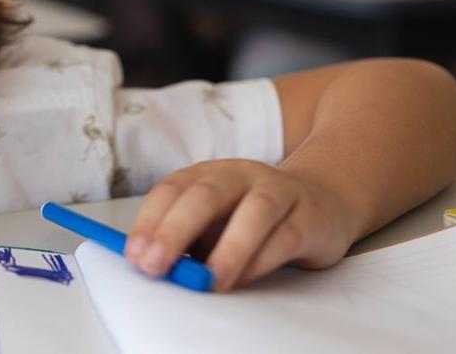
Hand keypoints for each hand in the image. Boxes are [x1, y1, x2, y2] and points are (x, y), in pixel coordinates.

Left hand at [123, 159, 355, 291]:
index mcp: (208, 174)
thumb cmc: (251, 218)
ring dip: (228, 248)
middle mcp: (240, 175)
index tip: (134, 255)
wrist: (321, 202)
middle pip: (205, 195)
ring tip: (208, 280)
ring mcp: (278, 192)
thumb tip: (152, 264)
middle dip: (175, 230)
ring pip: (254, 212)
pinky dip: (261, 260)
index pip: (171, 188)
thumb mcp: (214, 222)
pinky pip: (286, 237)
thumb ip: (187, 239)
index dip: (149, 220)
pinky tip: (242, 279)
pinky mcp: (309, 217)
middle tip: (155, 265)